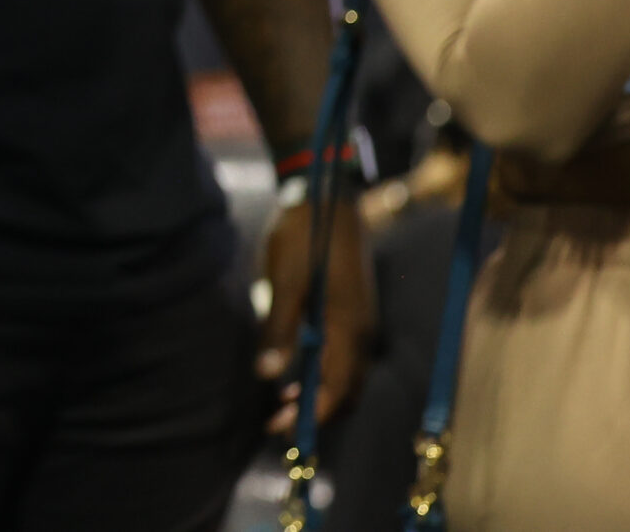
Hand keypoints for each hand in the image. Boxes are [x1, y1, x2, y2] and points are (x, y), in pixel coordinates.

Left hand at [255, 193, 372, 434]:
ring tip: (282, 406)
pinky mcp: (353, 311)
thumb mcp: (285, 281)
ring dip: (319, 394)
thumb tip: (267, 375)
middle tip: (278, 424)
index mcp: (349, 326)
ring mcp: (361, 321)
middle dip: (317, 411)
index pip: (338, 386)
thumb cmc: (304, 236)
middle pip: (346, 388)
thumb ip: (278, 328)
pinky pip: (342, 356)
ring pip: (345, 374)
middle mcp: (362, 330)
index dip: (314, 414)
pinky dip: (322, 373)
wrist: (326, 198)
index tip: (284, 430)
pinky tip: (294, 375)